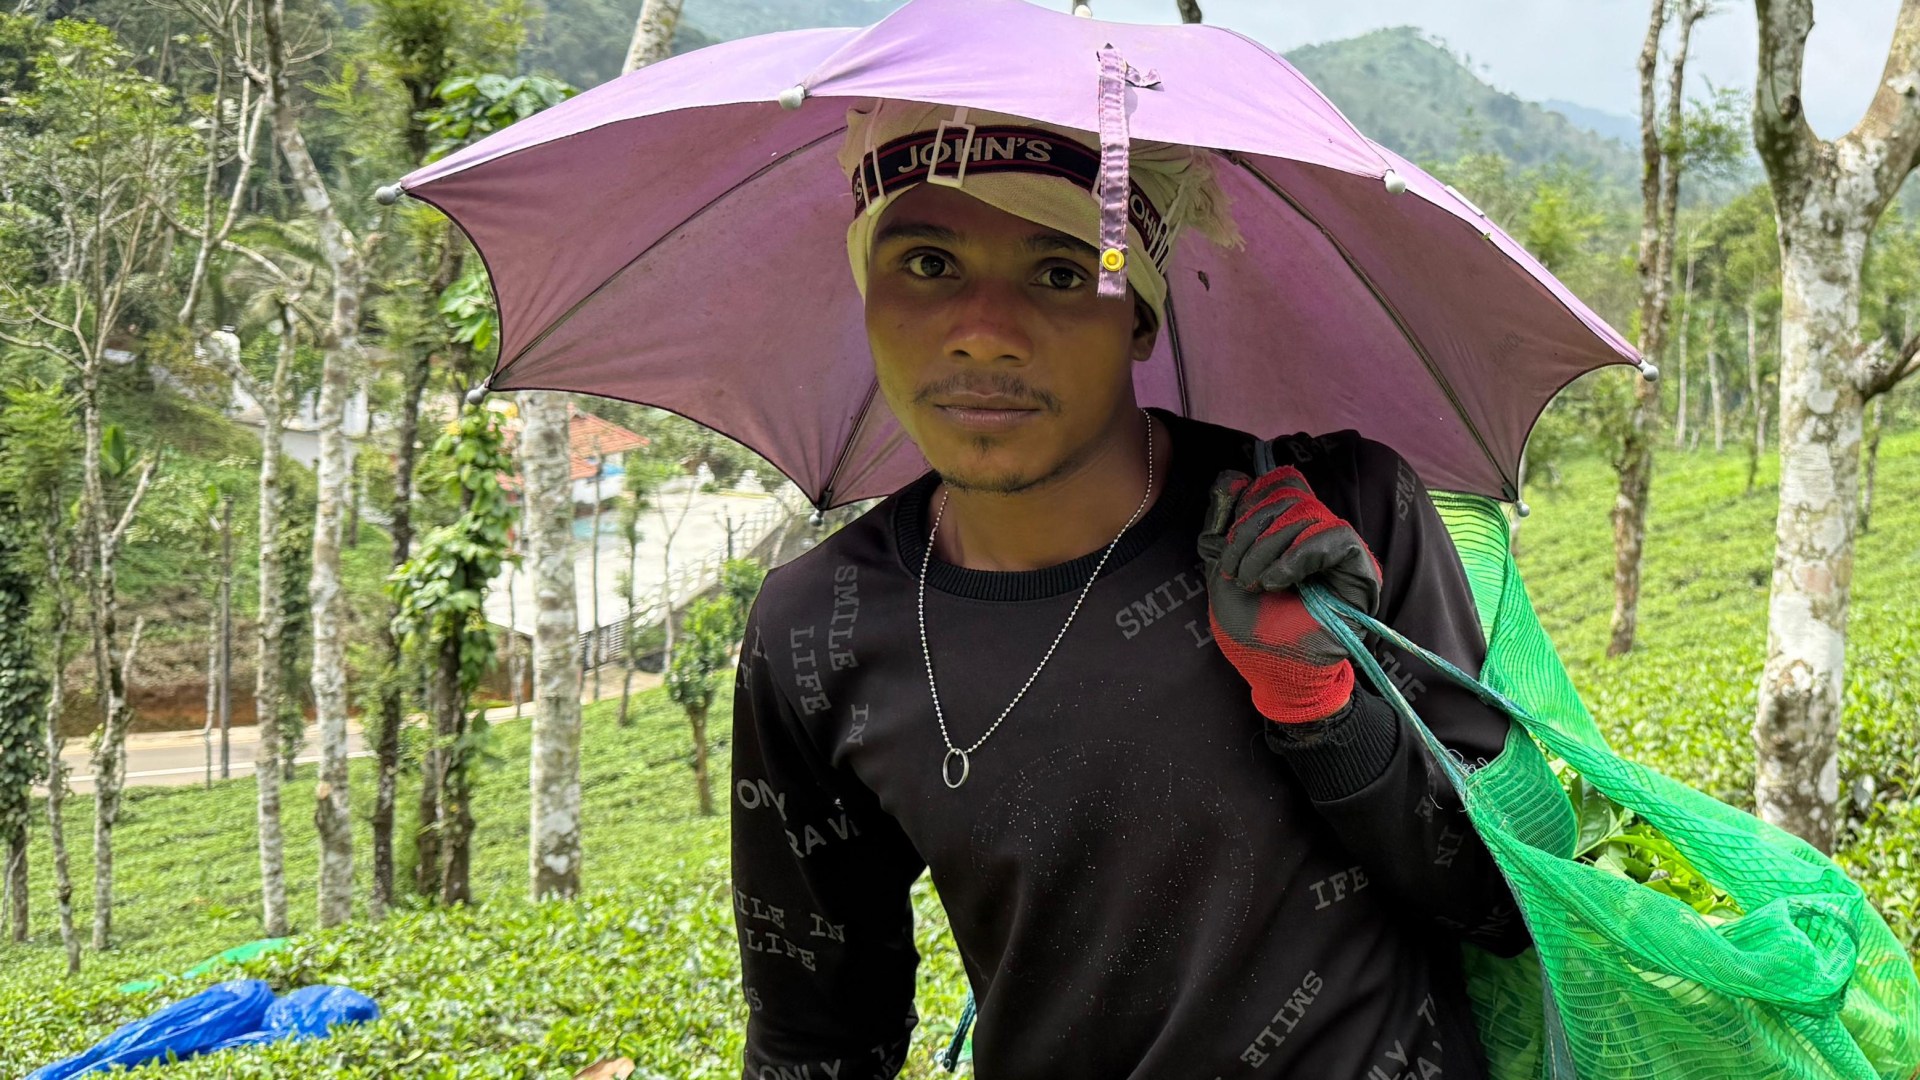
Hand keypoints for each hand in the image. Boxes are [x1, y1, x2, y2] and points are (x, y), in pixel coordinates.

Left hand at [1198, 467, 1381, 723]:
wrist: (1272, 672)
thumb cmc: (1251, 629)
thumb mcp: (1223, 571)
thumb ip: (1224, 527)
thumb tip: (1231, 479)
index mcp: (1284, 532)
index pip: (1278, 485)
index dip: (1250, 498)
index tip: (1227, 534)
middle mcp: (1313, 535)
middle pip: (1287, 496)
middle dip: (1250, 531)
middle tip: (1235, 571)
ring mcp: (1336, 550)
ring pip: (1306, 514)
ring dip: (1268, 548)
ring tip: (1254, 583)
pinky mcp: (1357, 569)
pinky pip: (1335, 537)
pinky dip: (1298, 556)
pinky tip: (1277, 582)